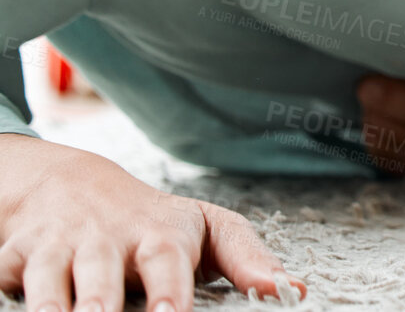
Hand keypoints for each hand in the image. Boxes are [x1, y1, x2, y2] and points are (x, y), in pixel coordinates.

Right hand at [0, 134, 305, 311]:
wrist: (76, 186)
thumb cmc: (153, 221)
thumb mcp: (209, 232)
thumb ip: (249, 261)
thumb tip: (295, 290)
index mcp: (160, 237)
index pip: (167, 264)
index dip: (169, 293)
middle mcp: (107, 242)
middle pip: (100, 281)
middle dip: (99, 308)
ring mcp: (59, 250)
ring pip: (48, 283)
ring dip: (51, 308)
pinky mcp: (15, 258)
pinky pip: (3, 278)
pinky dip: (6, 294)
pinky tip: (13, 305)